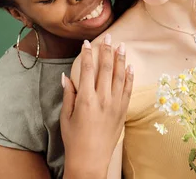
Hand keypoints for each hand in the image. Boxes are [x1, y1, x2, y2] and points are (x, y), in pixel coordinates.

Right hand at [60, 35, 132, 178]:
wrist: (90, 160)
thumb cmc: (74, 139)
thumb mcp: (65, 116)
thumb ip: (68, 94)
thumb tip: (66, 76)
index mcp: (85, 99)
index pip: (87, 70)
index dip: (87, 54)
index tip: (87, 43)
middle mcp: (102, 99)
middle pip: (106, 68)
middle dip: (107, 50)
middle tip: (109, 36)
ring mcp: (114, 105)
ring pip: (119, 76)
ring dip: (121, 59)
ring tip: (122, 46)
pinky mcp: (122, 111)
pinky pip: (128, 90)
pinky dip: (129, 77)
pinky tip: (130, 66)